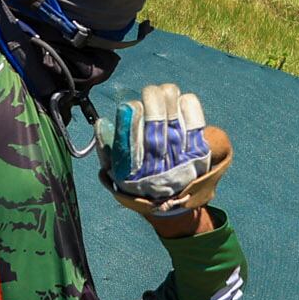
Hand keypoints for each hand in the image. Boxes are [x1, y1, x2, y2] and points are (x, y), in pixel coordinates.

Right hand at [105, 85, 231, 213]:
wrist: (168, 205)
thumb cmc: (138, 182)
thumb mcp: (115, 172)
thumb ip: (106, 148)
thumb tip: (101, 123)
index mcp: (132, 158)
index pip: (131, 118)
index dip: (132, 108)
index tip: (133, 109)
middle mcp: (155, 153)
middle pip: (155, 106)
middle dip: (152, 95)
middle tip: (152, 96)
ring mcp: (178, 150)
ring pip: (174, 106)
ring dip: (168, 95)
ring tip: (166, 97)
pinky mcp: (197, 149)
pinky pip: (195, 116)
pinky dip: (188, 104)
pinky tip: (182, 104)